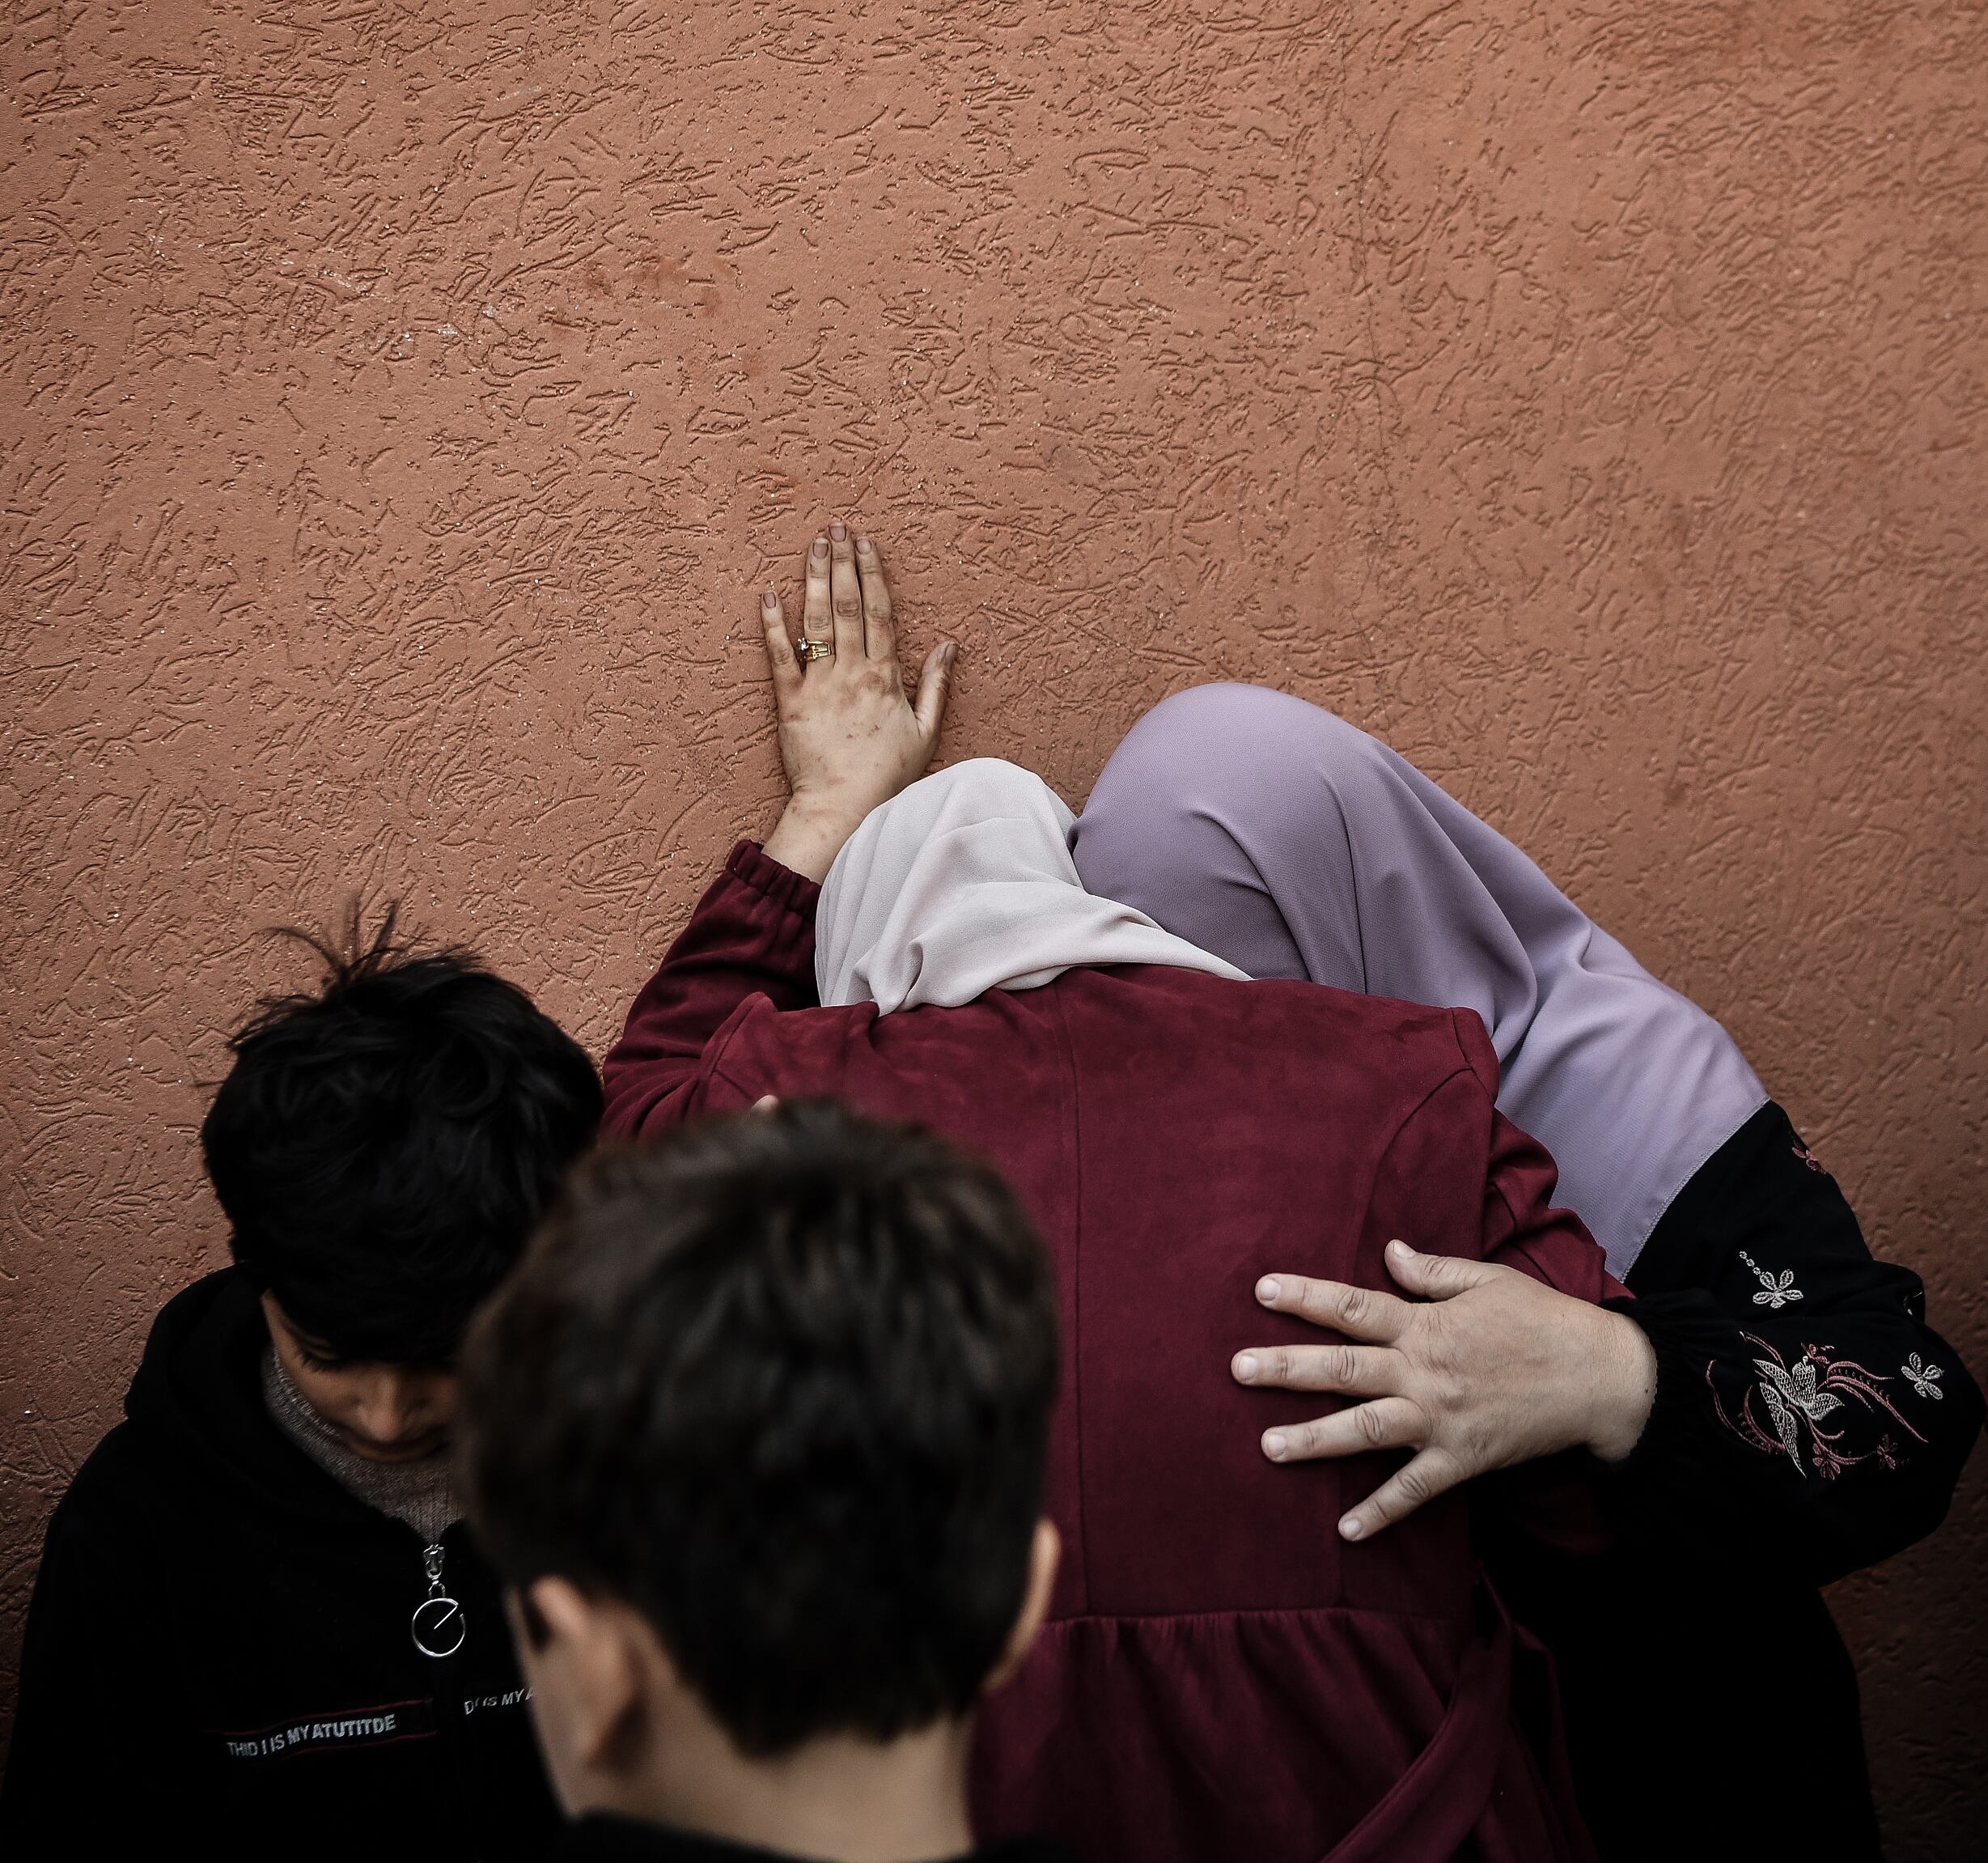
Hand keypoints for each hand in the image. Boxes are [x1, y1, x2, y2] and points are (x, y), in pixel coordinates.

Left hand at [759, 524, 954, 882]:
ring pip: (816, 620)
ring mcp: (819, 684)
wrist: (844, 807)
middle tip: (835, 528)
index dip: (872, 573)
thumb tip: (949, 645)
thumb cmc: (888, 776)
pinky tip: (769, 592)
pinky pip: (780, 654)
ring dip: (814, 578)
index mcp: (885, 676)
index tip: (866, 542)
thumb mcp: (925, 732)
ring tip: (812, 545)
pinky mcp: (789, 701)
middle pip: (847, 605)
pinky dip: (773, 622)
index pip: (879, 611)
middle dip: (841, 562)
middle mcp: (853, 672)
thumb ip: (935, 684)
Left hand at [1232, 1240, 1656, 1541]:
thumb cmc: (1544, 1321)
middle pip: (1343, 1369)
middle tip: (1237, 1368)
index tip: (1261, 1290)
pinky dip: (1380, 1512)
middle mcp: (1424, 1372)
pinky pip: (1414, 1491)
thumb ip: (1433, 1271)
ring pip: (1364, 1430)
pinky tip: (1345, 1531)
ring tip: (1266, 1446)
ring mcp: (1440, 1419)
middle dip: (1286, 1368)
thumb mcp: (1488, 1281)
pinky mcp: (1462, 1460)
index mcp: (1426, 1324)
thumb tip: (1389, 1251)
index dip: (1306, 1298)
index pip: (1353, 1307)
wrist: (1601, 1377)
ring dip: (1314, 1440)